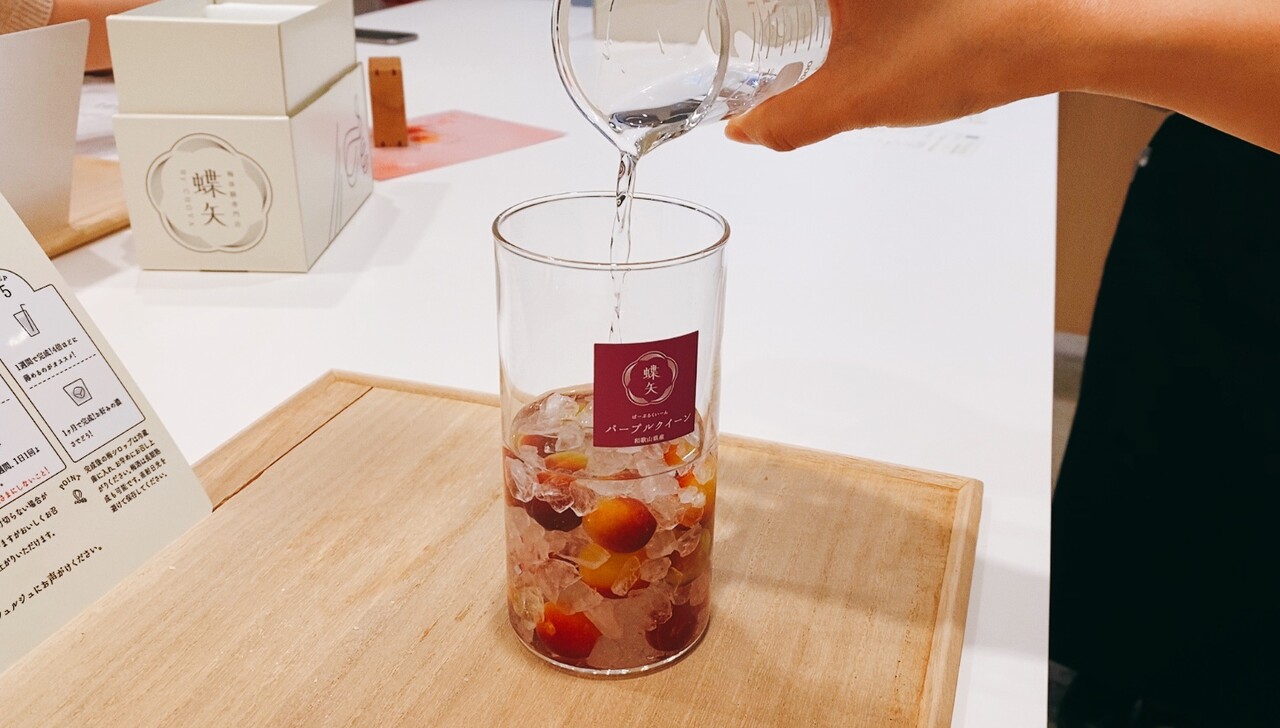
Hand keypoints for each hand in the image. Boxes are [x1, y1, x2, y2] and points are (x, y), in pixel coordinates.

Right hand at [725, 0, 1065, 149]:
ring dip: (795, 23)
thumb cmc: (971, 46)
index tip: (705, 29)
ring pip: (821, 6)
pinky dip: (830, 19)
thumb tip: (742, 131)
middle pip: (782, 4)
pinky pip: (853, 8)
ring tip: (772, 44)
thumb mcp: (857, 99)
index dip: (721, 15)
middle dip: (758, 23)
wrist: (1059, 34)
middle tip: (732, 39)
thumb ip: (786, 121)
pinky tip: (836, 37)